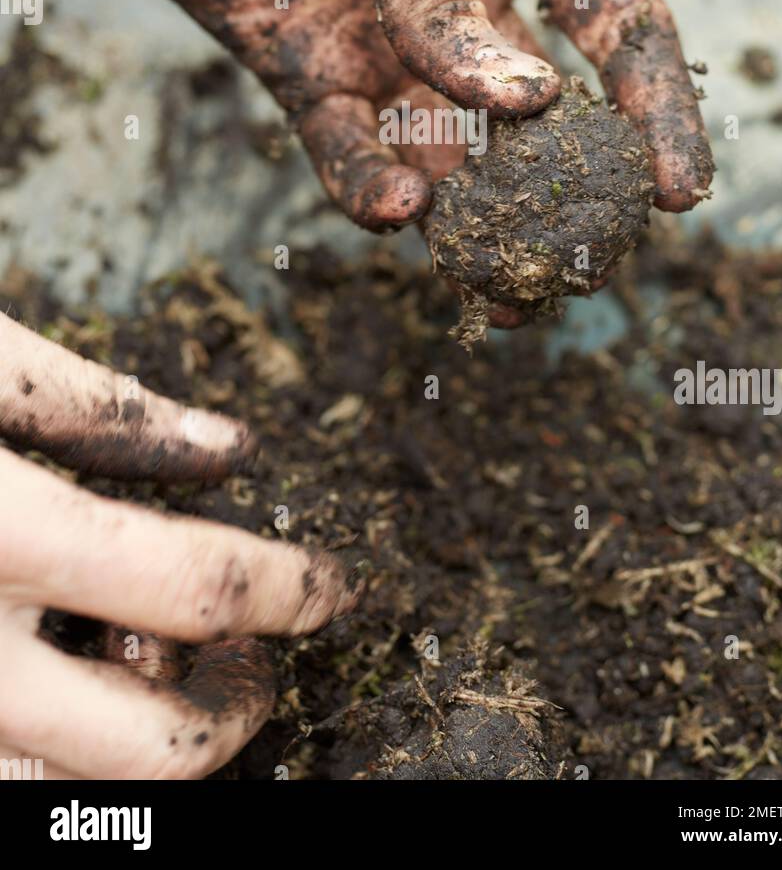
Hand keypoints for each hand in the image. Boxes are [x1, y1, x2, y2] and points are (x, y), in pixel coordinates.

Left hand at [0, 0, 712, 233]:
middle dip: (570, 187)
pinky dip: (374, 188)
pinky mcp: (302, 65)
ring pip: (453, 149)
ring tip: (500, 275)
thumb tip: (520, 105)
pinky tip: (396, 208)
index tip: (679, 192)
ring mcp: (385, 33)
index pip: (618, 19)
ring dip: (477, 216)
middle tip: (587, 259)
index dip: (656, 106)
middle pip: (543, 110)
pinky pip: (350, 147)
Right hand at [0, 313, 356, 778]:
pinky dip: (59, 749)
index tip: (331, 584)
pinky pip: (7, 776)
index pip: (189, 587)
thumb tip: (226, 449)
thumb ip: (98, 408)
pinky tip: (70, 679)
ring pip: (65, 791)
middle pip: (145, 748)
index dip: (286, 588)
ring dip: (141, 747)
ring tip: (154, 670)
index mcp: (1, 529)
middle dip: (233, 710)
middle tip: (254, 658)